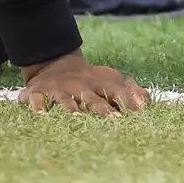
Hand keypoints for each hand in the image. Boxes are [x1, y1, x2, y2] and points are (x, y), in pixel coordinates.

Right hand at [18, 50, 148, 115]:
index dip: (127, 101)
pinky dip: (38, 106)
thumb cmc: (89, 80)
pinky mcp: (39, 93)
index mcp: (100, 84)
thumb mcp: (111, 81)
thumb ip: (130, 91)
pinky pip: (37, 100)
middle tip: (112, 120)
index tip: (137, 113)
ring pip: (66, 100)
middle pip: (93, 98)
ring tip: (77, 118)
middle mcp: (80, 86)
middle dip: (102, 109)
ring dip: (72, 109)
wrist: (54, 63)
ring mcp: (60, 89)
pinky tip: (40, 115)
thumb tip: (146, 102)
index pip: (116, 91)